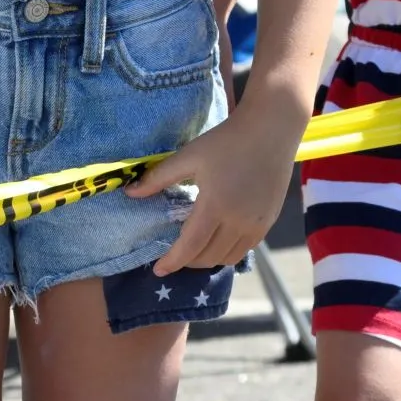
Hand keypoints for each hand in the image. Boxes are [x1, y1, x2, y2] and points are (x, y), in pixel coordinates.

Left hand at [142, 101, 302, 277]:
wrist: (271, 130)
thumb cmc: (226, 141)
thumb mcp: (189, 156)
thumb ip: (158, 178)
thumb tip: (129, 193)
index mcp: (215, 206)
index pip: (190, 247)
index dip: (172, 262)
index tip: (157, 270)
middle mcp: (238, 222)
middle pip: (208, 257)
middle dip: (187, 262)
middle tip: (173, 255)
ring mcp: (257, 224)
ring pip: (228, 257)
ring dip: (208, 259)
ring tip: (194, 250)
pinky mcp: (270, 222)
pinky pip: (246, 249)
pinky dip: (228, 251)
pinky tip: (217, 240)